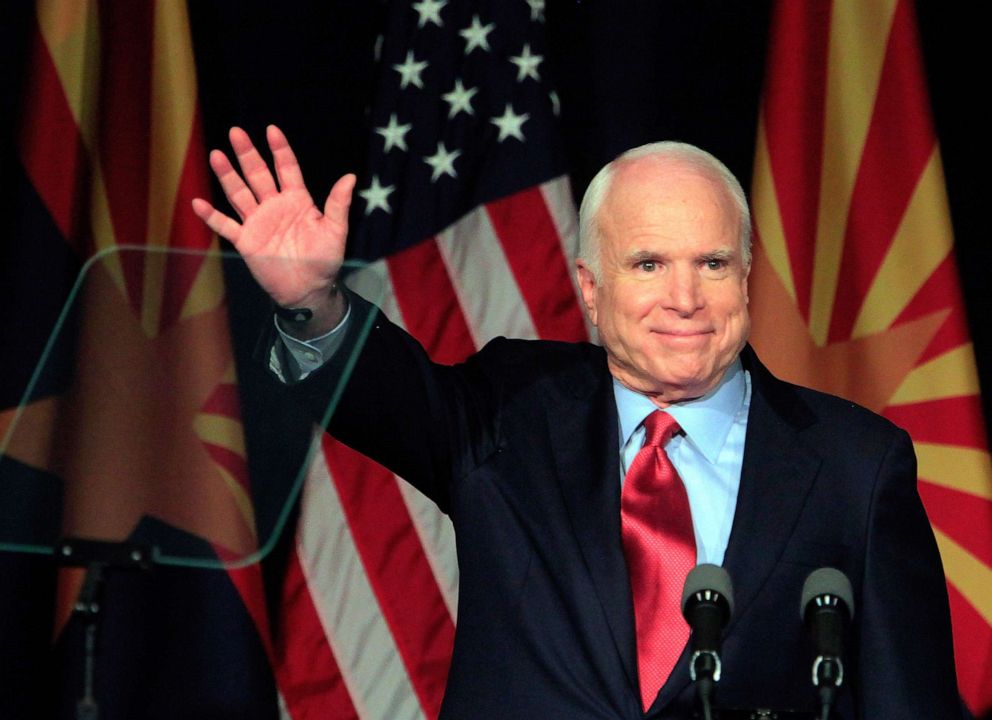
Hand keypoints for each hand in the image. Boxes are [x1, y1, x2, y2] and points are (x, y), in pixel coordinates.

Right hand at [192, 125, 354, 334]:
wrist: (308, 289)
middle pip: (258, 175)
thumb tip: (350, 177)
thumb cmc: (325, 260)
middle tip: (236, 132)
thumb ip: (337, 204)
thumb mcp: (335, 231)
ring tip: (217, 155)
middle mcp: (274, 206)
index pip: (287, 168)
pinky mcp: (246, 241)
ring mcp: (258, 222)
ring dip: (227, 176)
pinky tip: (197, 203)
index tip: (271, 130)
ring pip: (239, 194)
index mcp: (297, 200)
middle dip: (247, 154)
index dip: (280, 150)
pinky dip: (212, 216)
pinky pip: (226, 226)